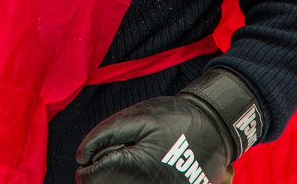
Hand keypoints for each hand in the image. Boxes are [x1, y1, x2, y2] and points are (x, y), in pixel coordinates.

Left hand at [76, 69, 259, 182]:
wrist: (215, 126)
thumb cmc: (174, 119)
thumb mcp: (137, 117)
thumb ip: (104, 135)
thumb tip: (81, 157)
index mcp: (134, 169)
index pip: (91, 180)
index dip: (89, 166)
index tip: (98, 156)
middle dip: (104, 177)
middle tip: (118, 160)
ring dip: (121, 182)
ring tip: (134, 168)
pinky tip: (148, 174)